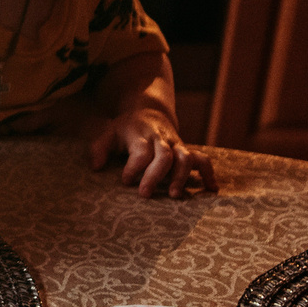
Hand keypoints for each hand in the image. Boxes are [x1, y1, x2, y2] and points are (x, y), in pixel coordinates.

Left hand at [90, 108, 215, 198]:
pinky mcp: (187, 150)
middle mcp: (161, 139)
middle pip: (164, 156)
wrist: (149, 110)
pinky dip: (209, 173)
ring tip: (173, 195)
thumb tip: (95, 167)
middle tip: (145, 195)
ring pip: (185, 158)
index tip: (125, 181)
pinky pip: (203, 160)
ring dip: (181, 177)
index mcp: (141, 135)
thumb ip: (99, 149)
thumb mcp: (109, 132)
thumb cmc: (126, 128)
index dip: (134, 167)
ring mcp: (176, 144)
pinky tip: (211, 189)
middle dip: (155, 176)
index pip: (140, 151)